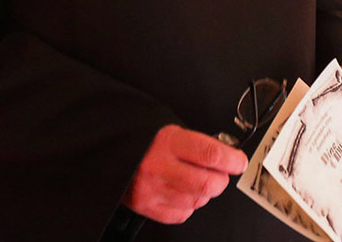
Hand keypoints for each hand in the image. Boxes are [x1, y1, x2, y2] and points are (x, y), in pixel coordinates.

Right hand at [122, 125, 247, 224]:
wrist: (104, 147)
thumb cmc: (137, 136)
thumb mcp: (166, 127)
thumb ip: (194, 143)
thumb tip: (224, 155)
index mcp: (165, 142)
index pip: (211, 155)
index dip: (232, 160)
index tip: (238, 161)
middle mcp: (159, 167)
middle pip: (208, 183)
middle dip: (220, 180)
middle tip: (217, 172)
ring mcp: (152, 190)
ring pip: (198, 201)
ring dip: (203, 192)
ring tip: (191, 178)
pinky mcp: (146, 205)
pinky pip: (182, 213)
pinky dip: (187, 204)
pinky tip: (179, 190)